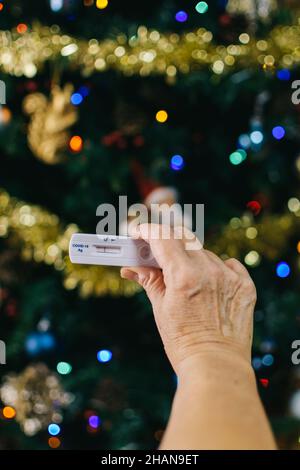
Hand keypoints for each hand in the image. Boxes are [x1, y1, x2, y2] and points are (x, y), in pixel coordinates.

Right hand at [121, 224, 256, 376]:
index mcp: (184, 276)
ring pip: (205, 252)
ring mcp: (230, 277)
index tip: (139, 232)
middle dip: (167, 242)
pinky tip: (209, 281)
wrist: (216, 367)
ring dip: (191, 258)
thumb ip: (149, 280)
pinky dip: (215, 267)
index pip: (163, 238)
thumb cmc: (184, 342)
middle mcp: (209, 271)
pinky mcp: (245, 286)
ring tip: (184, 278)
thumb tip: (131, 267)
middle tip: (156, 251)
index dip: (148, 231)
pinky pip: (229, 264)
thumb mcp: (161, 309)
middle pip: (184, 239)